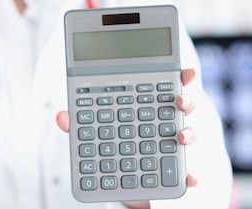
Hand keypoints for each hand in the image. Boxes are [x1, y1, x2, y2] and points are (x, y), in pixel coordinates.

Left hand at [55, 69, 197, 208]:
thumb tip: (62, 116)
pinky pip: (184, 172)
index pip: (164, 86)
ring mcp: (168, 146)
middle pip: (182, 107)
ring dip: (190, 133)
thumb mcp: (88, 133)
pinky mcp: (170, 171)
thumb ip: (78, 123)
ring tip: (181, 136)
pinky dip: (189, 175)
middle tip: (179, 100)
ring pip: (187, 134)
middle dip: (187, 100)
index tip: (186, 71)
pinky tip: (189, 178)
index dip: (179, 76)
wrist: (113, 180)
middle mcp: (162, 123)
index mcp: (147, 106)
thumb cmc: (106, 147)